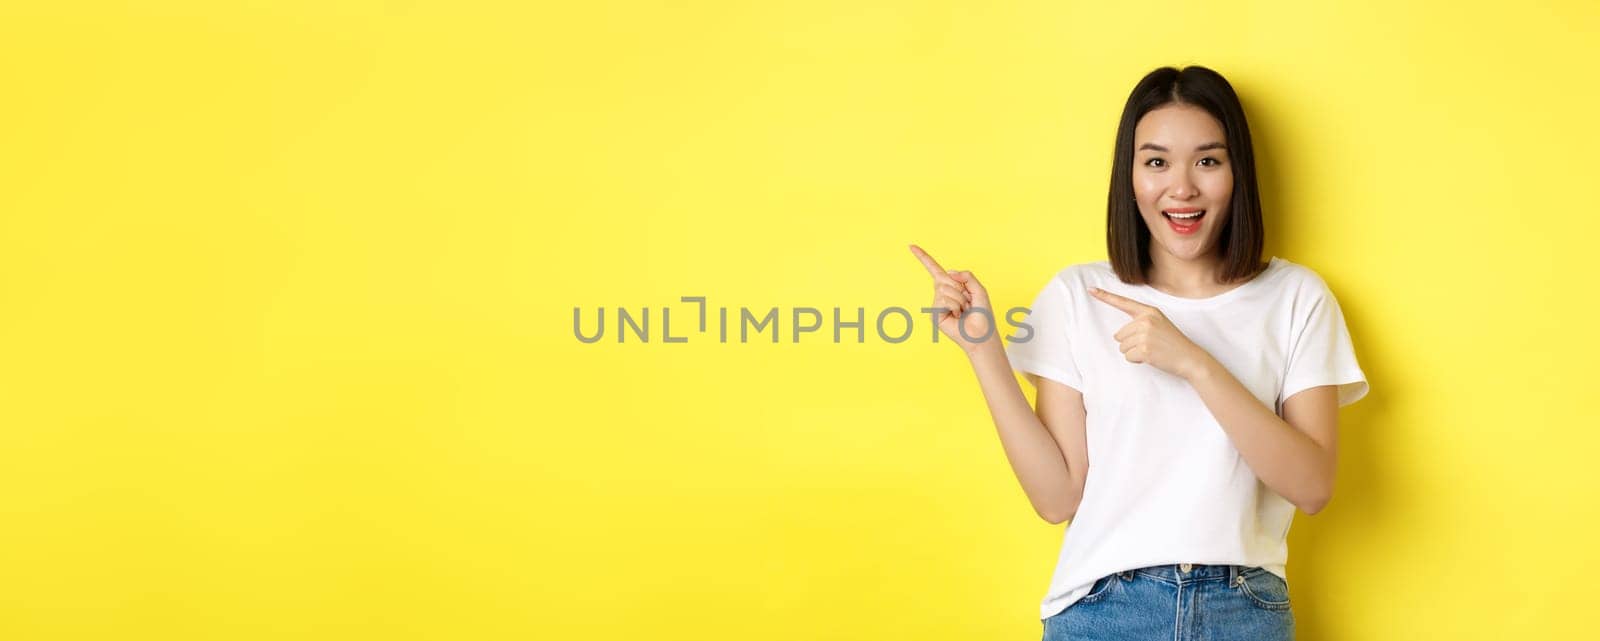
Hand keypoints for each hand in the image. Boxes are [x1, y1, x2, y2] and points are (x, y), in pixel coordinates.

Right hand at [908, 244, 994, 353]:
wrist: (981, 335)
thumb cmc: (982, 314)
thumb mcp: (979, 290)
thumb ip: (967, 276)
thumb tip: (949, 271)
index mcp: (951, 286)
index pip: (935, 270)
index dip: (923, 258)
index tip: (911, 246)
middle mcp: (941, 294)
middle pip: (943, 279)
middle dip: (959, 289)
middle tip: (968, 303)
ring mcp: (936, 304)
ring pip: (944, 290)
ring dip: (959, 300)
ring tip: (963, 311)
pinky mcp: (934, 315)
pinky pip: (943, 300)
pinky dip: (954, 307)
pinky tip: (957, 316)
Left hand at [1088, 287, 1212, 379]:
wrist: (1189, 357)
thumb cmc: (1171, 342)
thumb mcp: (1158, 323)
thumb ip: (1140, 322)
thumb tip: (1117, 335)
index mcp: (1149, 311)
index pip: (1123, 303)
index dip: (1105, 296)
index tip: (1090, 289)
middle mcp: (1146, 320)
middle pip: (1119, 335)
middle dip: (1130, 343)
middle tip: (1150, 344)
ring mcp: (1145, 334)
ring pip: (1122, 347)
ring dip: (1133, 352)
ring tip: (1151, 350)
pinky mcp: (1145, 349)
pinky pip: (1128, 357)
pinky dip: (1137, 360)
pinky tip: (1151, 357)